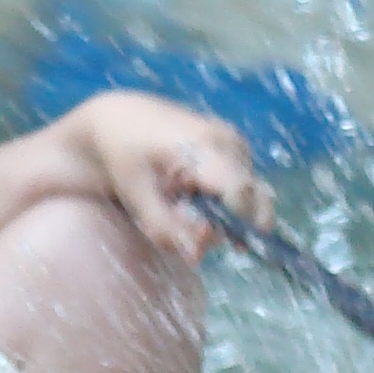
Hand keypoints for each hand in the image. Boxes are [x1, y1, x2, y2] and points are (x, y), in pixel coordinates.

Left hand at [66, 91, 270, 262]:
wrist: (119, 116)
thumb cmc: (122, 153)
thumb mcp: (136, 193)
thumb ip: (166, 227)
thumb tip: (197, 257)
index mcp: (205, 147)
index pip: (242, 195)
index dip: (235, 226)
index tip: (207, 240)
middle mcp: (230, 141)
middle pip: (254, 198)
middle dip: (231, 225)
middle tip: (197, 233)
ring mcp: (235, 142)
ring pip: (250, 196)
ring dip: (224, 214)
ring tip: (184, 206)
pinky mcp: (234, 146)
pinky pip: (241, 185)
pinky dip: (222, 200)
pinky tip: (192, 194)